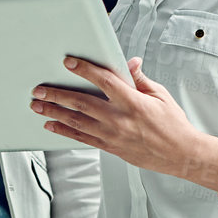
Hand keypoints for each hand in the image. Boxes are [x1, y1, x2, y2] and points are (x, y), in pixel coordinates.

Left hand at [30, 55, 201, 177]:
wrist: (179, 154)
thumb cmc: (172, 125)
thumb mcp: (160, 95)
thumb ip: (140, 79)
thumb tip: (129, 63)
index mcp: (133, 102)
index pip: (103, 81)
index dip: (84, 70)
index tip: (69, 62)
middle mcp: (119, 119)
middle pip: (81, 103)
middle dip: (57, 95)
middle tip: (40, 90)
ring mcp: (112, 135)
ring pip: (76, 122)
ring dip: (54, 113)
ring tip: (38, 106)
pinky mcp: (110, 147)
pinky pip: (82, 138)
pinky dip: (64, 131)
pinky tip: (52, 125)